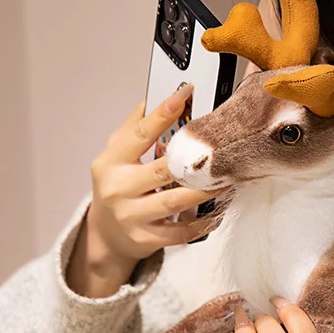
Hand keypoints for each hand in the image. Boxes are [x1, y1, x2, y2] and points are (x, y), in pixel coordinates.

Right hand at [67, 84, 223, 297]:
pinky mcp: (146, 239)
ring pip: (176, 201)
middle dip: (194, 160)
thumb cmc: (118, 187)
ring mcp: (131, 216)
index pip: (140, 133)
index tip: (185, 93)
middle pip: (162, 169)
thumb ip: (135, 127)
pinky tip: (218, 212)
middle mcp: (118, 189)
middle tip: (222, 149)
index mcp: (110, 162)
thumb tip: (156, 93)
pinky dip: (203, 223)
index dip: (163, 112)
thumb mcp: (117, 154)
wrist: (106, 235)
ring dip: (206, 191)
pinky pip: (181, 232)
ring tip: (227, 180)